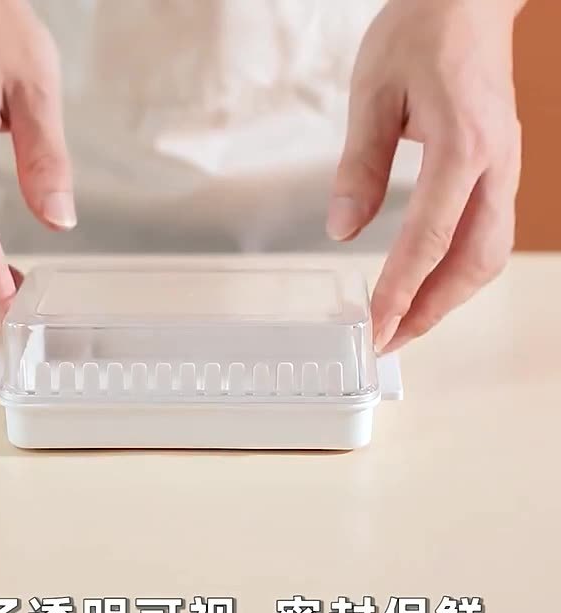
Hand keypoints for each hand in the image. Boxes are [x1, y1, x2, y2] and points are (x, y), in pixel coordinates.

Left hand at [327, 0, 523, 352]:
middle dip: (430, 310)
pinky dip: (457, 270)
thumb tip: (344, 231)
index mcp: (463, 148)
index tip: (376, 329)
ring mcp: (506, 170)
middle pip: (472, 262)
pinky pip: (487, 235)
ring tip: (406, 322)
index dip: (400, 292)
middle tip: (389, 340)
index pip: (428, 241)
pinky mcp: (501, 170)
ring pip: (487, 256)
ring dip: (448, 298)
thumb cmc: (421, 33)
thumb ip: (358, 168)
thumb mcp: (373, 94)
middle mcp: (495, 167)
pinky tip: (429, 281)